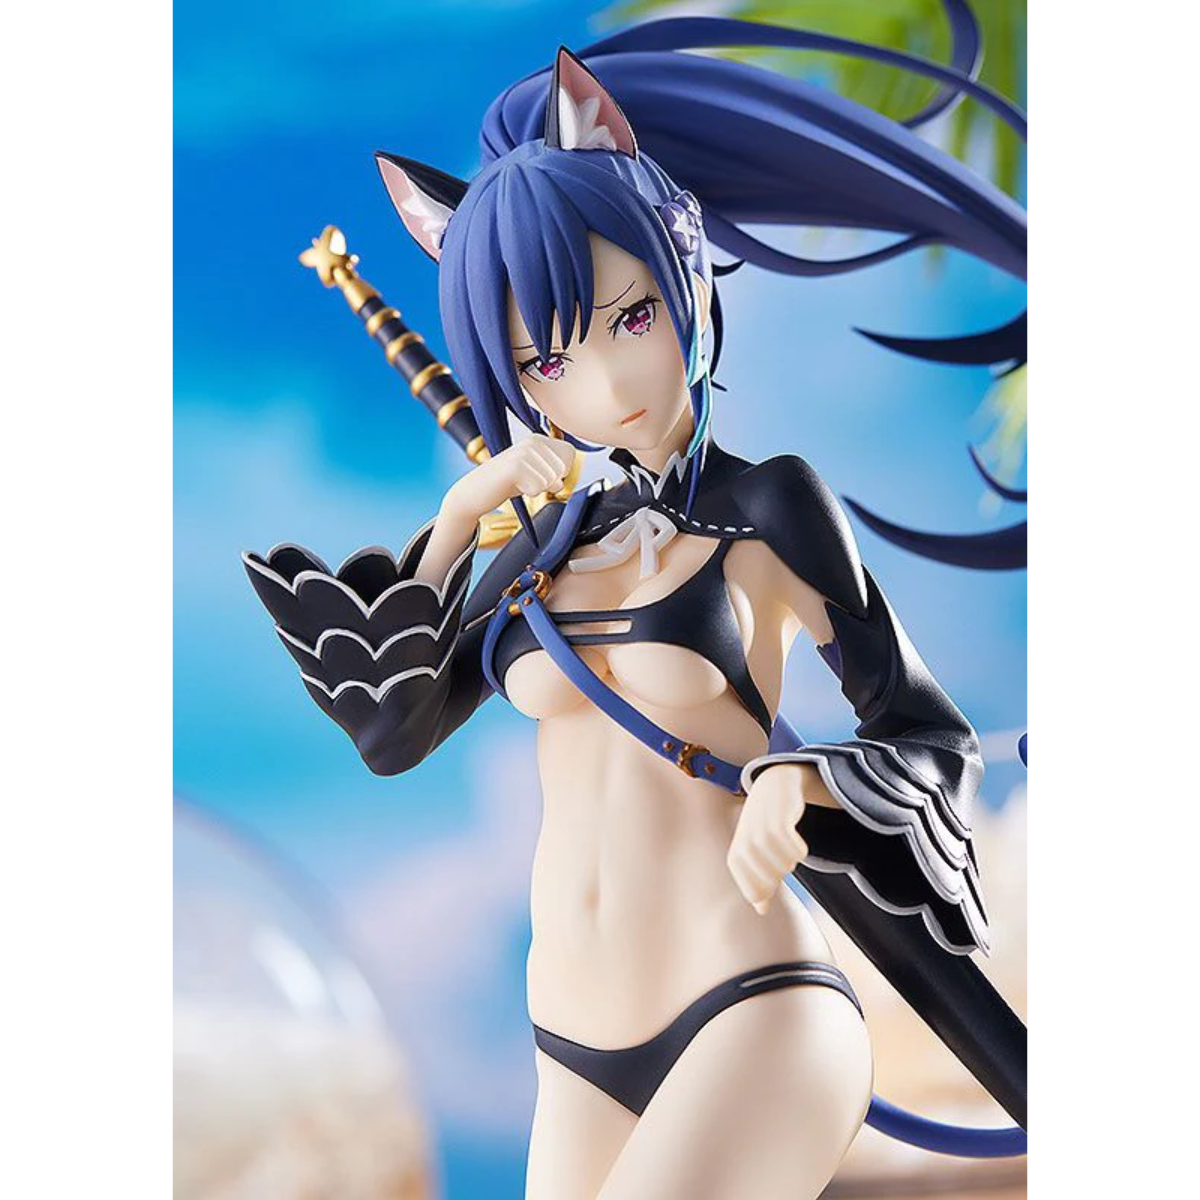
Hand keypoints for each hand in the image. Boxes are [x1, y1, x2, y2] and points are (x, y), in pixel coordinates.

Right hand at [442, 435, 576, 524]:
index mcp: (538, 439)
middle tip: (525, 480)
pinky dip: (528, 492)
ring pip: (551, 481)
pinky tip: (513, 486)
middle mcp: (532, 441)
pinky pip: (538, 488)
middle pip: (562, 471)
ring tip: (518, 482)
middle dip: (547, 483)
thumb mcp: (535, 477)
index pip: (570, 455)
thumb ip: (554, 478)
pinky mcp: (515, 466)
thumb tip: (560, 484)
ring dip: (536, 488)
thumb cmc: (506, 483)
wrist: (475, 491)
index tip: (537, 473)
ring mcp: (523, 452)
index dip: (559, 472)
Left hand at [726, 763, 820, 915]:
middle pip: (774, 880)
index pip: (754, 892)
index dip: (768, 891)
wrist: (772, 788)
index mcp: (736, 857)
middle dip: (782, 873)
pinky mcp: (779, 822)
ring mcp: (761, 833)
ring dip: (792, 860)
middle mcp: (745, 846)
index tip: (772, 877)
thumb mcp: (755, 855)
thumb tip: (761, 911)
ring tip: (786, 845)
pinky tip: (796, 840)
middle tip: (780, 856)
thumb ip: (758, 882)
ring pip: (787, 866)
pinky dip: (800, 850)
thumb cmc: (762, 828)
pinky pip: (797, 851)